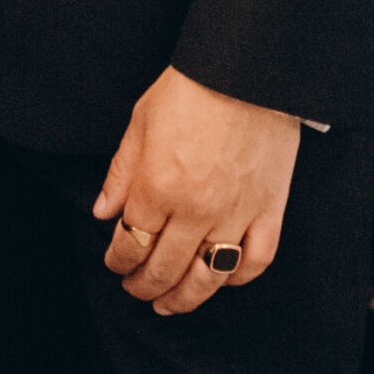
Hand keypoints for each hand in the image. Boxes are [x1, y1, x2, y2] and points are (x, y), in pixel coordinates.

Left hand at [93, 65, 300, 315]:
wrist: (247, 69)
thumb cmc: (190, 88)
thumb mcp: (141, 122)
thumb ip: (122, 172)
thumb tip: (104, 212)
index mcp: (158, 186)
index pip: (131, 242)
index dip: (118, 260)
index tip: (114, 264)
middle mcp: (196, 209)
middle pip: (165, 267)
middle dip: (144, 285)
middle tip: (136, 290)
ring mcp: (237, 213)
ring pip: (208, 277)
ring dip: (184, 298)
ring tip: (170, 304)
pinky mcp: (270, 210)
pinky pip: (255, 260)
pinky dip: (237, 277)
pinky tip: (221, 279)